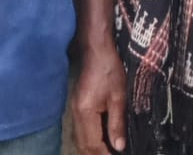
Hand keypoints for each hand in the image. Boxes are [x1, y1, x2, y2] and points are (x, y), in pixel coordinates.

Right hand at [71, 34, 127, 153]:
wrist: (96, 48)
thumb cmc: (109, 69)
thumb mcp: (118, 95)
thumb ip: (117, 123)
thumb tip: (119, 147)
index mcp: (85, 113)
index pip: (92, 145)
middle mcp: (75, 115)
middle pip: (82, 146)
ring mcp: (74, 110)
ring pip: (79, 139)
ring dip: (91, 150)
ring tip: (105, 152)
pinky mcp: (76, 106)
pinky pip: (80, 131)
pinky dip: (88, 140)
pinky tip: (99, 141)